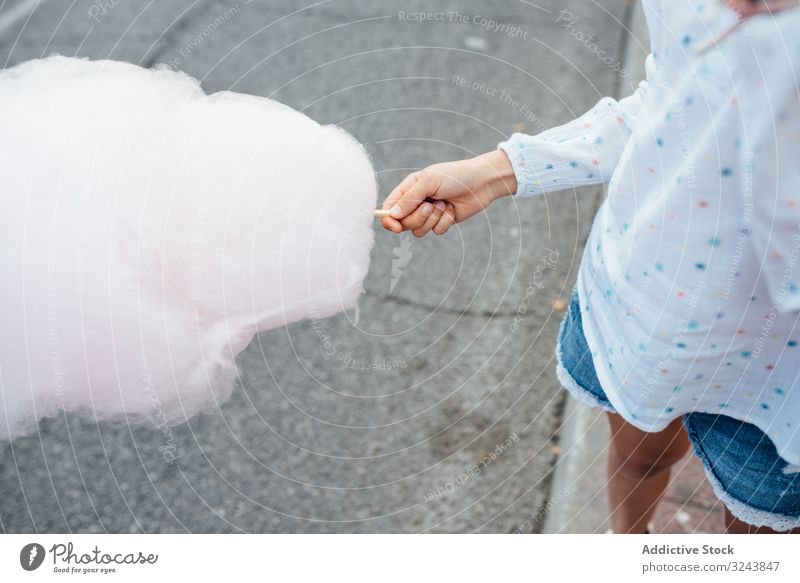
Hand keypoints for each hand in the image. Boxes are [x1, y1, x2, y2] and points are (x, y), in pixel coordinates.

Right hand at [380, 150, 516, 235]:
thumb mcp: (430, 181)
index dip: (388, 220)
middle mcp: (416, 202)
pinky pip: (436, 231)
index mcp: (408, 189)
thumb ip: (410, 198)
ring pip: (419, 230)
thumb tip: (393, 214)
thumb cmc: (455, 176)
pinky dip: (445, 221)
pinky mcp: (442, 222)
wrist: (482, 182)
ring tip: (444, 204)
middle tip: (430, 206)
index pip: (389, 208)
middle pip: (404, 223)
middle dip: (418, 218)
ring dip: (433, 219)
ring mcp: (428, 214)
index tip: (396, 227)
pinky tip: (452, 209)